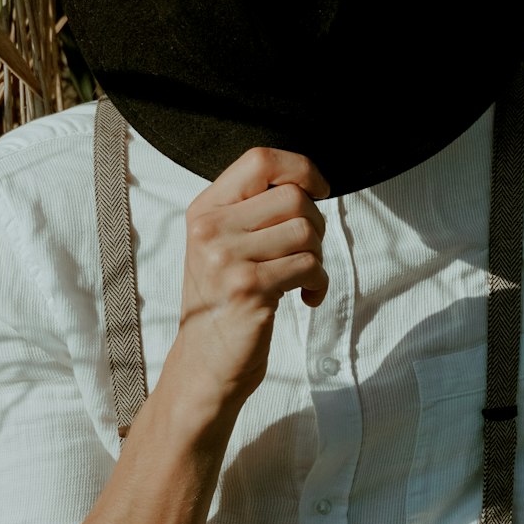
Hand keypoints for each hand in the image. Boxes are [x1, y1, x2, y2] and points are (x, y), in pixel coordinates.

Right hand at [177, 147, 329, 404]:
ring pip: (306, 231)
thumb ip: (251, 211)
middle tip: (307, 252)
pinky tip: (306, 297)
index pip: (260, 159)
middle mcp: (211, 228)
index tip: (319, 190)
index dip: (301, 168)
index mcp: (205, 209)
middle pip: (293, 196)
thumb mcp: (222, 246)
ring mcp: (227, 258)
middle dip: (317, 224)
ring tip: (303, 277)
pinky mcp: (249, 288)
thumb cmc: (223, 303)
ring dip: (318, 257)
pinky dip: (319, 282)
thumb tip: (307, 182)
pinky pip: (310, 265)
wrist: (204, 363)